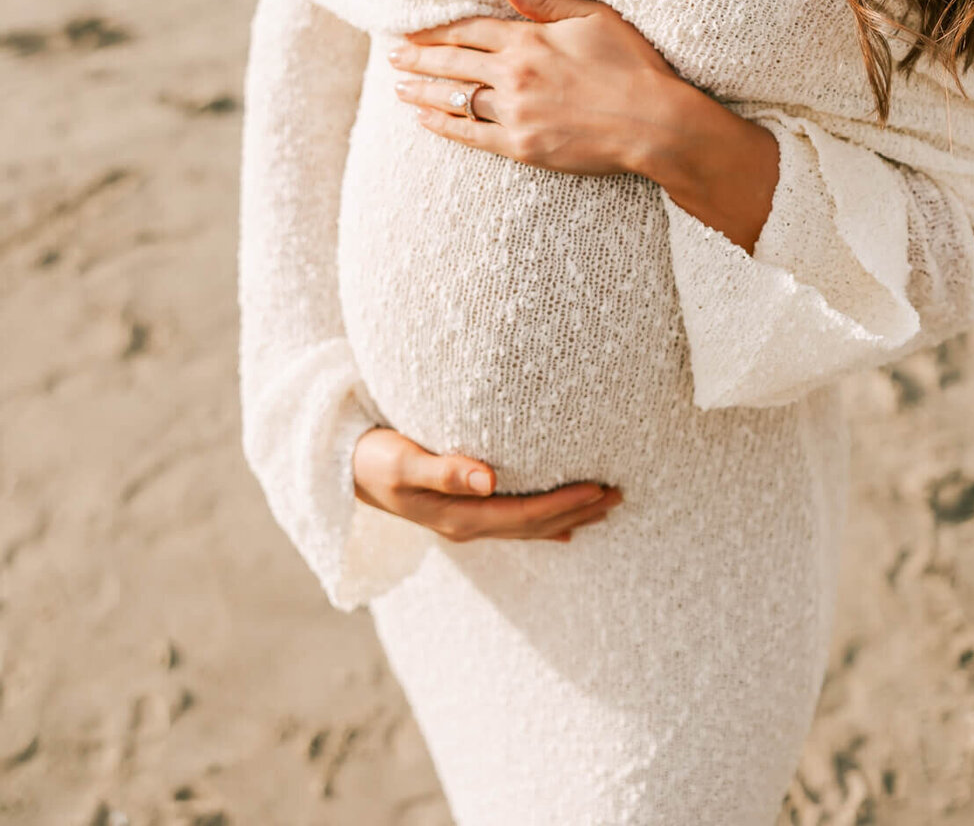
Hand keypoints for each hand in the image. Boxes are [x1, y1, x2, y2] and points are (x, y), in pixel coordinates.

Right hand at [352, 427, 622, 542]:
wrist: (339, 470)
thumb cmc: (373, 458)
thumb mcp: (405, 461)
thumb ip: (445, 470)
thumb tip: (489, 478)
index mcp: (461, 517)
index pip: (529, 514)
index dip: (568, 504)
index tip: (603, 488)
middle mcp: (468, 525)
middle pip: (536, 524)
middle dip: (579, 511)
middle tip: (621, 495)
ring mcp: (463, 522)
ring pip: (528, 525)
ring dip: (568, 516)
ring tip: (604, 506)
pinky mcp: (458, 511)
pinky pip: (512, 521)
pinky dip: (542, 522)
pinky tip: (564, 528)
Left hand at [388, 0, 681, 176]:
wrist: (654, 122)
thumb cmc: (632, 65)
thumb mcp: (593, 17)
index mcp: (528, 39)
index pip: (469, 31)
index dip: (436, 31)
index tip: (412, 31)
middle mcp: (513, 74)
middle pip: (452, 63)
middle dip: (418, 58)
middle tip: (392, 56)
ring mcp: (515, 112)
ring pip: (455, 99)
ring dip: (422, 92)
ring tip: (399, 88)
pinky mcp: (522, 146)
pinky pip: (471, 135)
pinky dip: (444, 126)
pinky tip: (424, 120)